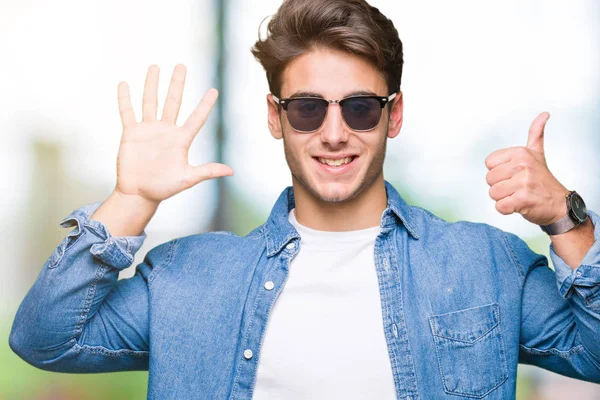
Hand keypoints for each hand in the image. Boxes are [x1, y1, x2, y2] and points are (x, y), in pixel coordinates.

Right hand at [115, 64, 232, 203]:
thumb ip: (207, 171)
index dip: (205, 105)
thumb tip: (231, 171)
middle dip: (177, 84)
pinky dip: (125, 99)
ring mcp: (148, 130)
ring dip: (152, 84)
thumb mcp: (187, 179)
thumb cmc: (164, 188)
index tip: (214, 90)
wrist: (139, 194)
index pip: (196, 118)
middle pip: (173, 102)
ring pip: (151, 101)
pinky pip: (127, 112)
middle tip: (181, 66)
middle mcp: (166, 131)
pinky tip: (124, 83)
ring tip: (155, 66)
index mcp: (181, 140)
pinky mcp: (131, 133)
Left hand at [484, 112, 568, 225]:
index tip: (514, 174)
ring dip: (503, 198)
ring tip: (519, 194)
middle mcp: (522, 165)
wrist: (560, 204)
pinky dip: (507, 209)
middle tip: (517, 186)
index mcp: (520, 152)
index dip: (499, 172)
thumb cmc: (543, 180)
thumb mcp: (537, 153)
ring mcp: (523, 182)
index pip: (489, 163)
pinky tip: (520, 204)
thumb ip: (535, 133)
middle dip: (500, 186)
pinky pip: (500, 206)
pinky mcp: (523, 200)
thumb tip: (544, 114)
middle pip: (489, 179)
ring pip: (493, 193)